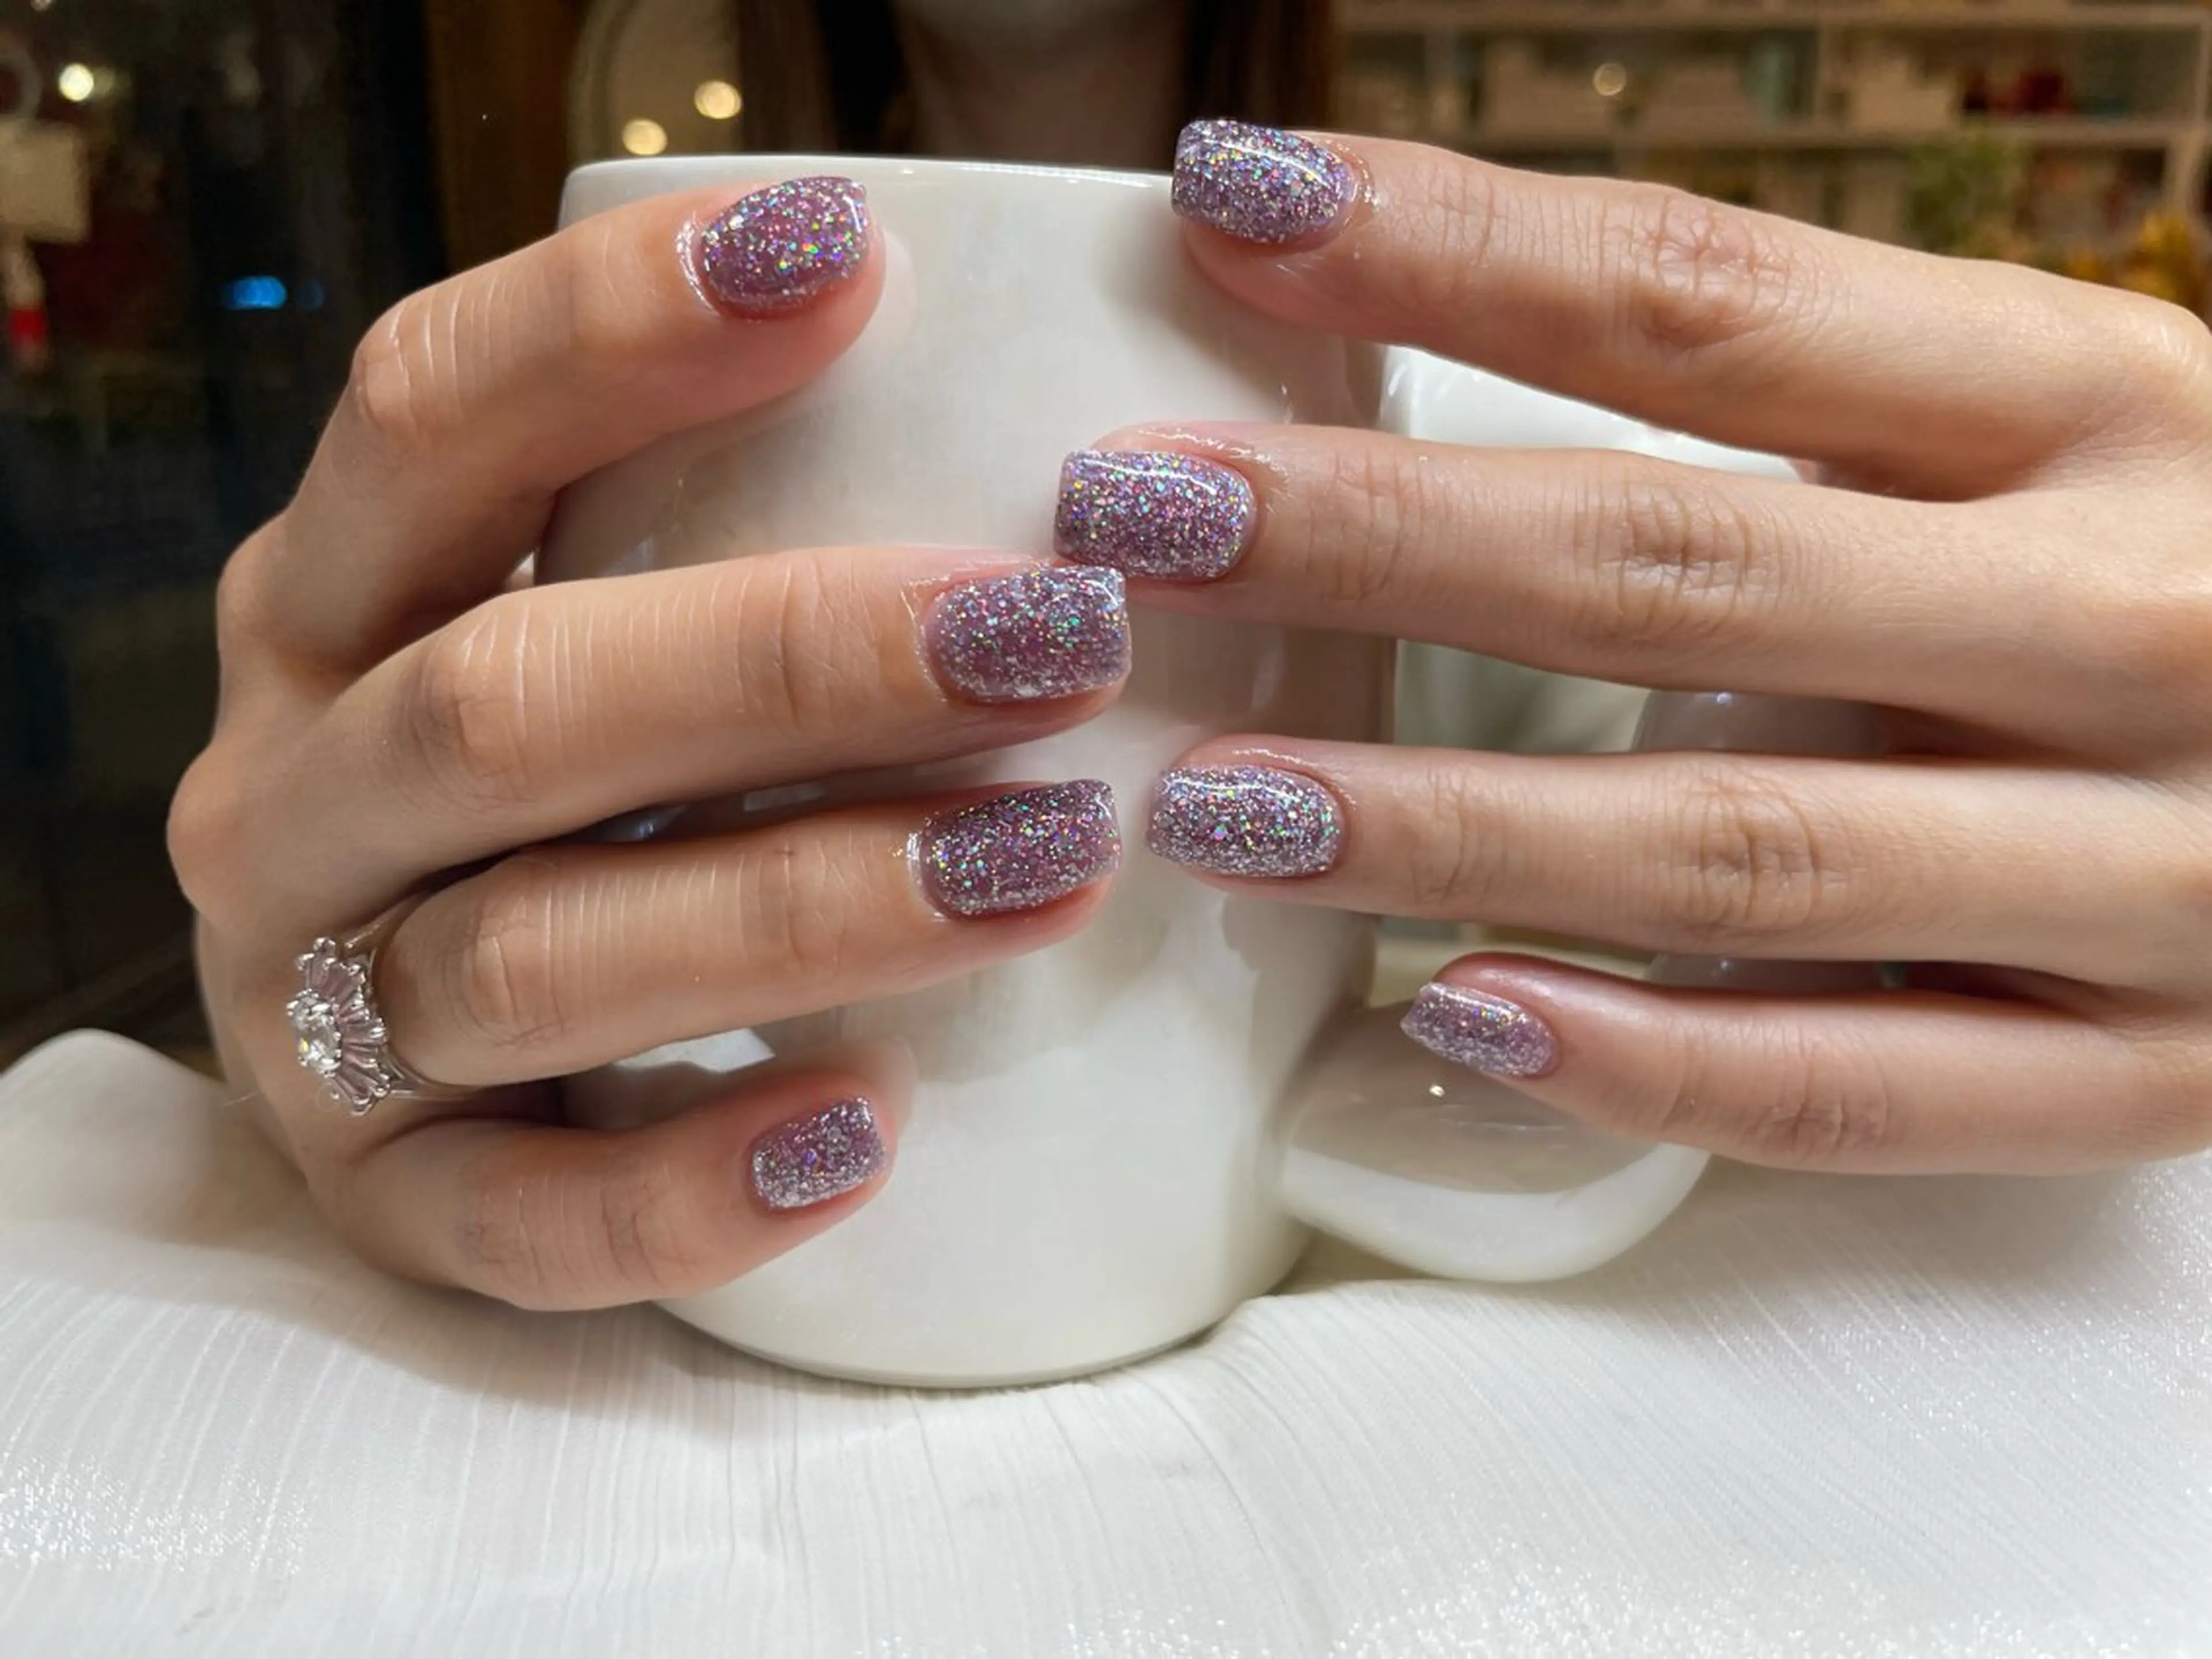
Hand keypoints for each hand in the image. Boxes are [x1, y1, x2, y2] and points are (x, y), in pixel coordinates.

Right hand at [171, 177, 1128, 1307]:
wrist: (432, 1039)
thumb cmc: (580, 773)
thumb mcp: (597, 601)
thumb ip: (725, 510)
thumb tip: (1017, 394)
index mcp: (330, 596)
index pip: (426, 419)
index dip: (614, 329)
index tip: (852, 260)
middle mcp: (295, 792)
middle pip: (505, 707)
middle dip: (789, 663)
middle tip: (1059, 633)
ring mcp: (318, 1009)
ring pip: (535, 954)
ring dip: (801, 907)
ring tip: (1050, 863)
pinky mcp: (390, 1197)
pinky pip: (524, 1222)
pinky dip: (694, 1188)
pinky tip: (869, 1131)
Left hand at [1081, 122, 2211, 1173]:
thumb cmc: (2199, 568)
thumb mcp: (2052, 433)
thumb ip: (1803, 418)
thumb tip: (1429, 372)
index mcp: (2096, 403)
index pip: (1714, 303)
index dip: (1454, 248)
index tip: (1236, 209)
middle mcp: (2123, 616)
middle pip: (1679, 569)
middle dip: (1381, 543)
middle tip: (1141, 526)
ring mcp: (2147, 864)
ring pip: (1735, 849)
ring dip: (1448, 828)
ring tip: (1215, 805)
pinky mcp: (2145, 1067)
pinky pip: (1856, 1087)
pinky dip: (1646, 1065)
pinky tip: (1453, 1020)